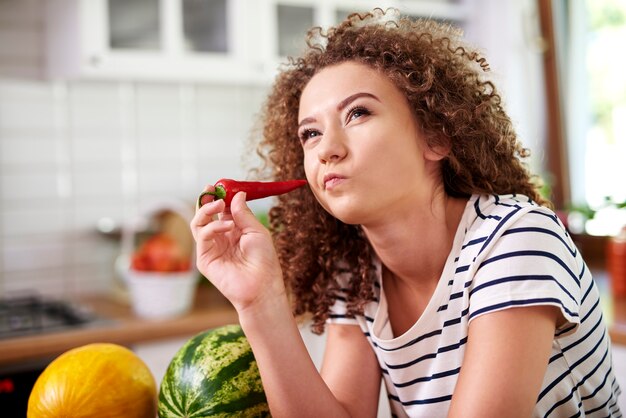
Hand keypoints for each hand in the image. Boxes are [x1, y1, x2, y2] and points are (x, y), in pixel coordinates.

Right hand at [190, 188, 284, 311]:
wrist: (261, 285)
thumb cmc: (263, 260)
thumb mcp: (256, 231)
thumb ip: (243, 213)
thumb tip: (237, 194)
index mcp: (234, 230)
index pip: (221, 210)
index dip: (219, 196)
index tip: (219, 185)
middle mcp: (221, 237)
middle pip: (206, 214)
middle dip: (206, 200)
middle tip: (211, 189)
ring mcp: (211, 247)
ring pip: (198, 223)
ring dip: (206, 210)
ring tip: (218, 204)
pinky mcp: (205, 258)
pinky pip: (202, 236)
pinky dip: (213, 227)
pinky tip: (227, 226)